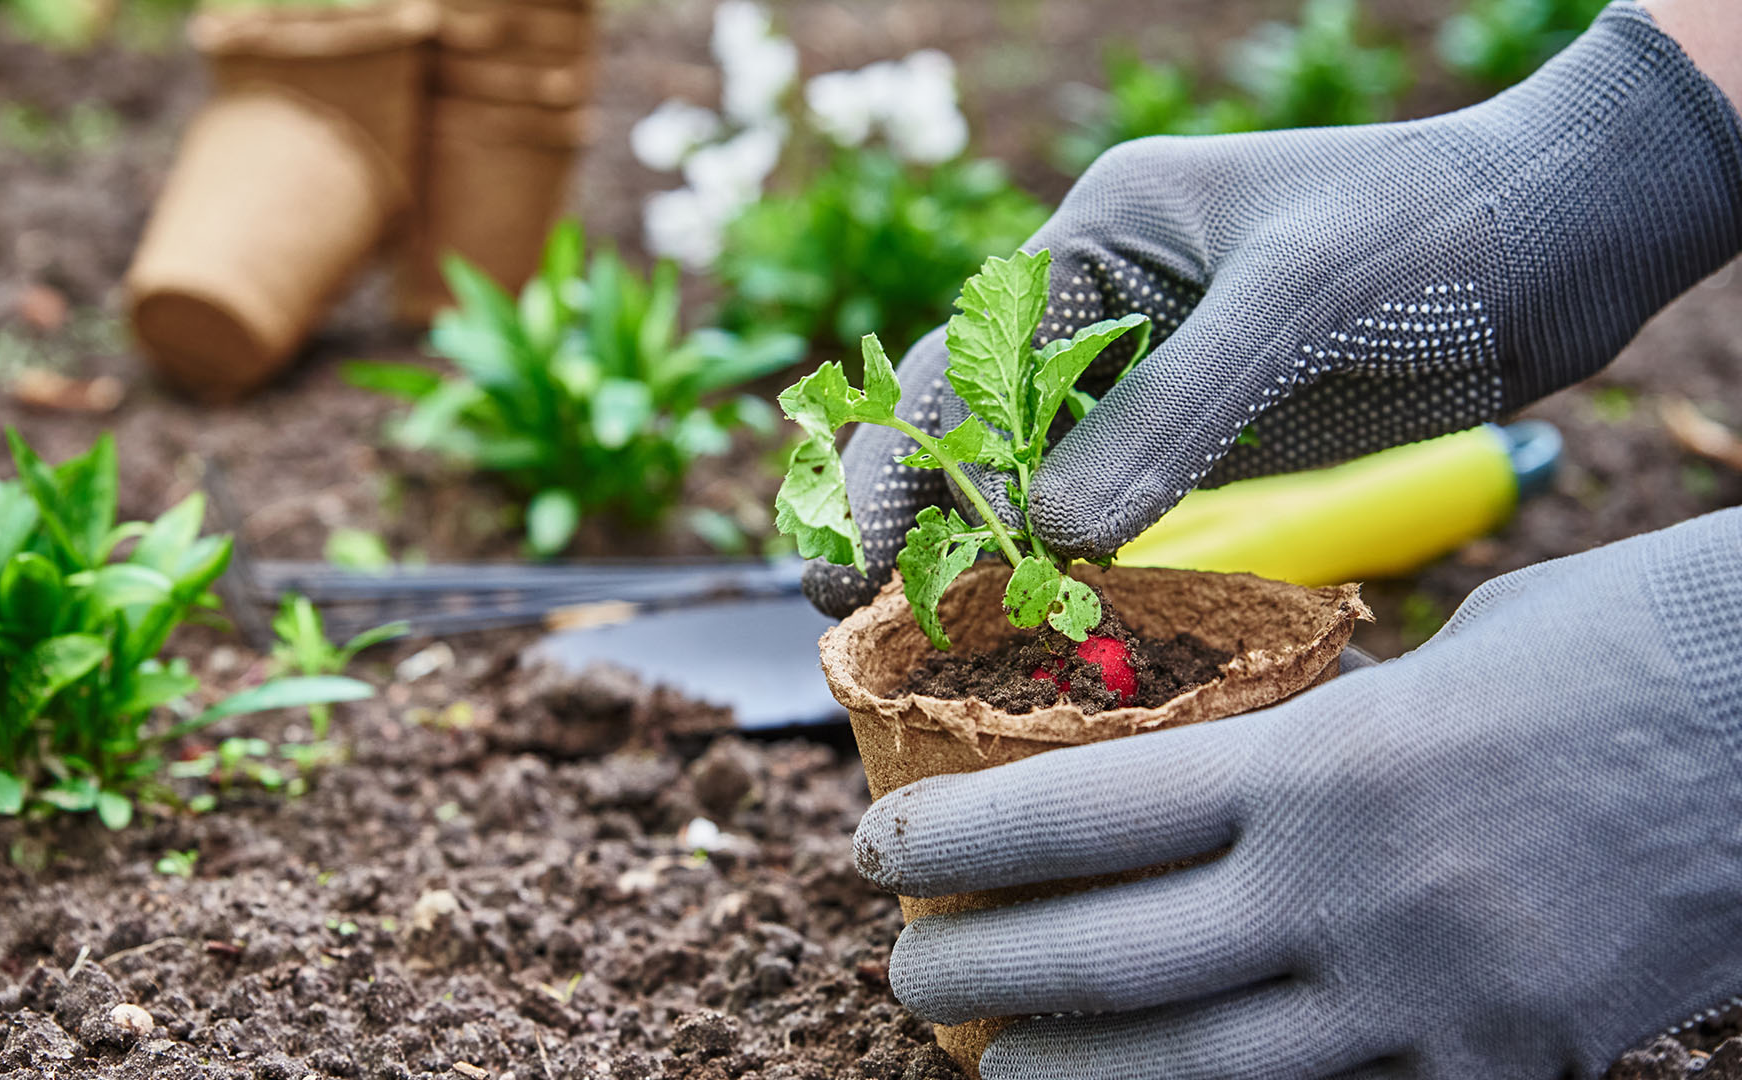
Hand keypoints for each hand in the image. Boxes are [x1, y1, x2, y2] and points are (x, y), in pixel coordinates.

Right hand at [804, 2, 1741, 616]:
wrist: (1556, 240)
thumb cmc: (1428, 235)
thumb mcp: (1294, 303)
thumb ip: (1173, 412)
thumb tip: (1054, 535)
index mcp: (1096, 238)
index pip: (962, 360)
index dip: (901, 459)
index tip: (853, 555)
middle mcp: (1102, 304)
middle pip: (965, 414)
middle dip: (901, 504)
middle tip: (839, 605)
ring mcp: (1147, 371)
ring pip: (1024, 465)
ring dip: (968, 539)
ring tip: (909, 629)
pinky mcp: (1198, 431)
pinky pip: (1102, 499)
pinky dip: (1056, 555)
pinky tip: (1028, 612)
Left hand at [850, 508, 1741, 1078]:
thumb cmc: (1620, 650)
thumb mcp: (1437, 662)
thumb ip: (1319, 736)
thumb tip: (1229, 782)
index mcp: (1320, 761)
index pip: (1080, 814)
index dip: (956, 839)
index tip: (876, 847)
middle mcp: (1350, 894)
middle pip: (1108, 961)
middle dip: (978, 974)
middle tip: (907, 974)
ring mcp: (1427, 1000)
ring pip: (1197, 1075)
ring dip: (1071, 1078)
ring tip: (996, 1069)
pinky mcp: (1506, 1066)